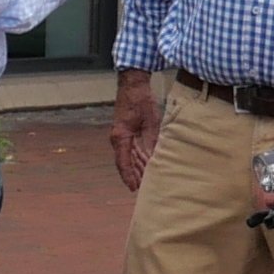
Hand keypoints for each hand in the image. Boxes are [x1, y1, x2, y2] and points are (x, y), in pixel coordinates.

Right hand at [109, 70, 163, 189]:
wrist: (133, 84)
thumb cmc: (140, 100)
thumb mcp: (150, 122)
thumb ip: (152, 141)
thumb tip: (155, 159)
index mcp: (121, 137)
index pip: (124, 163)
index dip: (129, 177)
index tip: (134, 189)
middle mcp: (118, 138)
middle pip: (126, 162)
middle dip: (135, 175)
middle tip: (144, 189)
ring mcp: (121, 135)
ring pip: (129, 157)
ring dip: (137, 167)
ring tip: (147, 179)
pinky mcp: (126, 131)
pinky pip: (131, 149)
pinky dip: (138, 158)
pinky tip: (146, 164)